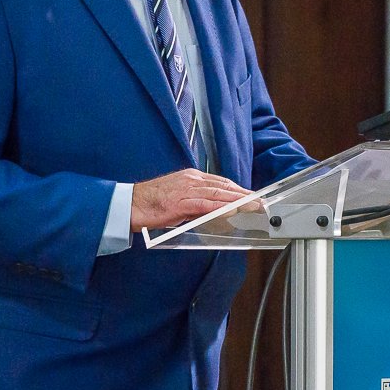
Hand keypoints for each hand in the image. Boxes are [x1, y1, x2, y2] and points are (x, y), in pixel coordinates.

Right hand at [130, 169, 253, 230]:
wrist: (129, 204)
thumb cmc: (151, 203)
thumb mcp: (178, 199)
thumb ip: (196, 203)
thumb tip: (214, 212)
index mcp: (191, 177)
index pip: (221, 182)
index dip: (238, 190)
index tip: (251, 197)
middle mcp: (191, 180)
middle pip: (224, 186)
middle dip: (244, 195)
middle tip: (260, 202)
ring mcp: (187, 189)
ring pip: (219, 193)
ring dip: (239, 201)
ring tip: (254, 206)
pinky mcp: (181, 202)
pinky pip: (206, 204)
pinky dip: (222, 207)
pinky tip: (233, 210)